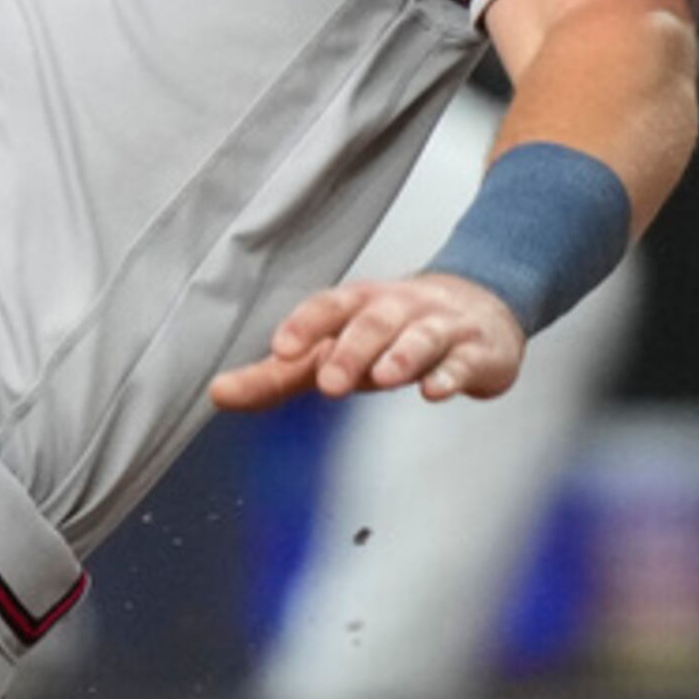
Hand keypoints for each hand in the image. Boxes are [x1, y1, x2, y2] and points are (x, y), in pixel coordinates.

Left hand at [211, 271, 524, 414]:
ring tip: (384, 378)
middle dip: (351, 349)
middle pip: (372, 322)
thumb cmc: (392, 333)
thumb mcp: (336, 347)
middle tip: (329, 383)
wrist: (479, 311)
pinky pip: (464, 361)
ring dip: (401, 356)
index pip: (327, 307)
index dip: (305, 324)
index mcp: (357, 305)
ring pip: (420, 336)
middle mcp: (397, 309)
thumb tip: (219, 393)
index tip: (281, 349)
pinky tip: (436, 391)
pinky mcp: (475, 353)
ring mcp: (438, 329)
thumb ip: (279, 375)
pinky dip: (451, 376)